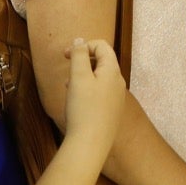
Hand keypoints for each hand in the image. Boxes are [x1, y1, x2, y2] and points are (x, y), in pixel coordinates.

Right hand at [62, 38, 124, 156]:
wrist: (91, 144)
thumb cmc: (83, 108)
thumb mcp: (78, 77)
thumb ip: (79, 55)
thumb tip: (80, 40)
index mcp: (113, 70)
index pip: (102, 46)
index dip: (83, 46)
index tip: (65, 55)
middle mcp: (119, 82)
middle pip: (102, 61)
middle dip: (83, 62)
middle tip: (67, 71)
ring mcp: (117, 98)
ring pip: (100, 78)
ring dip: (83, 77)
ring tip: (69, 87)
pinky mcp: (112, 112)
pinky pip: (100, 93)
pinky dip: (88, 90)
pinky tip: (77, 103)